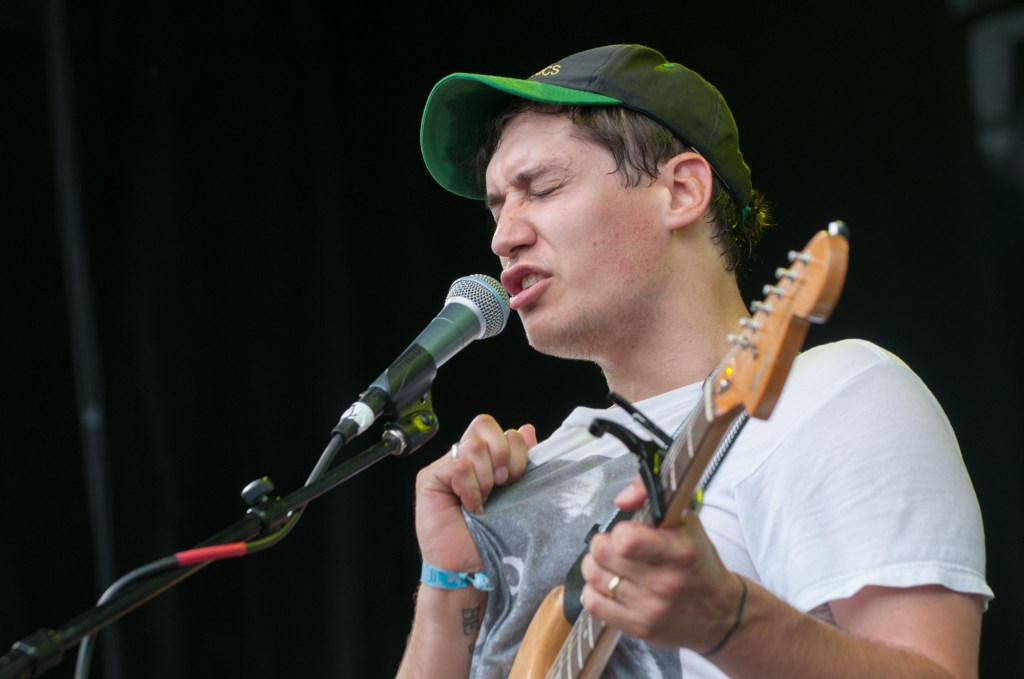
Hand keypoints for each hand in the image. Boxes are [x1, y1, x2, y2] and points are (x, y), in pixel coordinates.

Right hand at [414, 414, 535, 572]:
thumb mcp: (516, 494)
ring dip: (485, 478)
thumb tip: (527, 429)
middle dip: (503, 455)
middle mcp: (465, 456)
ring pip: (473, 446)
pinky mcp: (430, 478)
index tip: (516, 478)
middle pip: (485, 424)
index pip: (502, 428)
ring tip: (482, 502)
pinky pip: (458, 466)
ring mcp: (446, 465)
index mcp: (488, 457)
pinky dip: (470, 488)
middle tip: (501, 485)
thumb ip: (521, 461)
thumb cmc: (492, 536)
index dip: (516, 449)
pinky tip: (469, 506)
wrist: (469, 567)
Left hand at [579, 475, 742, 652]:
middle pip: (602, 554)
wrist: (721, 613)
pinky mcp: (639, 627)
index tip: (626, 532)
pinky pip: (593, 604)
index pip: (626, 539)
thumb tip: (622, 499)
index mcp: (679, 552)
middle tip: (613, 547)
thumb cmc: (699, 565)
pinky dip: (594, 591)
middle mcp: (665, 582)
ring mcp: (651, 608)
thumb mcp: (686, 524)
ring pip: (593, 577)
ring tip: (611, 565)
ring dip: (595, 566)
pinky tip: (609, 587)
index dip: (618, 530)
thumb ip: (651, 498)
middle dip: (602, 544)